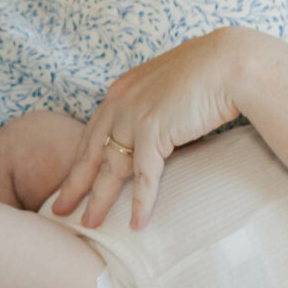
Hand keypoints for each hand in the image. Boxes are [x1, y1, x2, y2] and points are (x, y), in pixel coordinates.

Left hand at [58, 27, 266, 230]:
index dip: (79, 159)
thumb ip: (153, 106)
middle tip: (58, 209)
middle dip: (73, 184)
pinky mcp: (154, 131)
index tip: (71, 180)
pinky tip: (137, 224)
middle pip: (89, 152)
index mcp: (120, 92)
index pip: (92, 132)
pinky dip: (140, 202)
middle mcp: (119, 103)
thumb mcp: (167, 87)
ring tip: (89, 225)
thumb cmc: (208, 73)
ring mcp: (133, 117)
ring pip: (110, 168)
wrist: (230, 62)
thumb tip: (157, 128)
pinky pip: (143, 176)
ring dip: (99, 200)